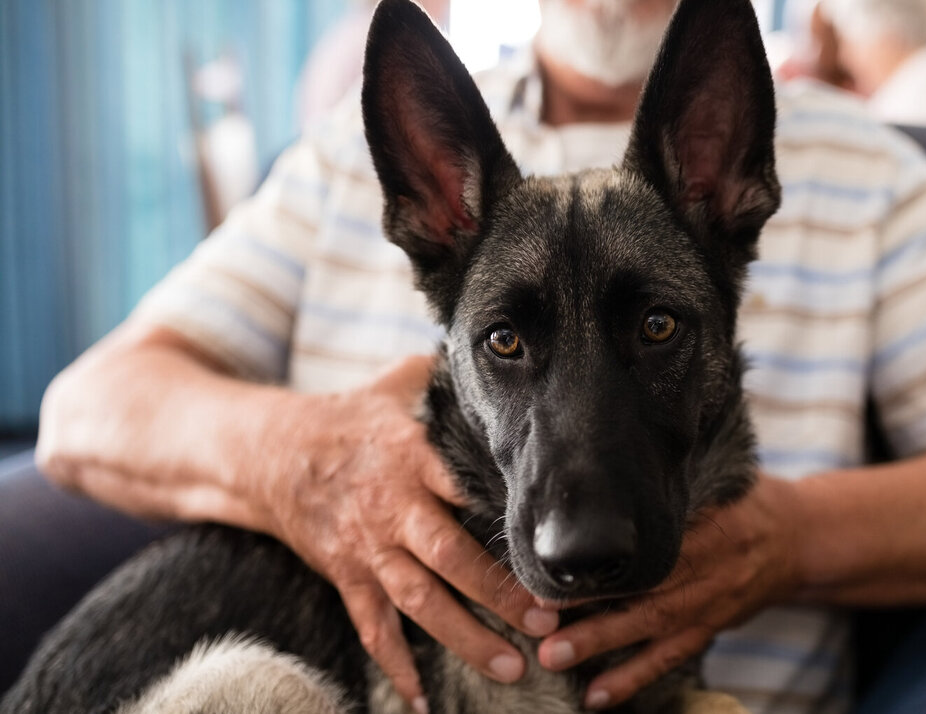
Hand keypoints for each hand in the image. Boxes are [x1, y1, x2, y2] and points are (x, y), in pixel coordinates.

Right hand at [252, 355, 560, 709]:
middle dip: (499, 594)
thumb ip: (449, 379)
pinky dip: (394, 665)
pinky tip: (420, 699)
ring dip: (464, 638)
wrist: (266, 452)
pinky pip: (371, 627)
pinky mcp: (346, 575)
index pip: (465, 488)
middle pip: (450, 556)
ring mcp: (366, 547)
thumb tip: (506, 354)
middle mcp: (391, 506)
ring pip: (418, 602)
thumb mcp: (398, 385)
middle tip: (547, 624)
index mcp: (412, 456)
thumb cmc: (350, 416)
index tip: (551, 544)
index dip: (506, 518)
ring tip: (510, 667)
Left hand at [536, 474, 804, 708]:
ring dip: (603, 648)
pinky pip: (670, 658)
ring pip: (654, 629)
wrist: (800, 538)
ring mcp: (713, 603)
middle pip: (649, 592)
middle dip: (594, 612)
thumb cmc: (746, 499)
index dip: (609, 559)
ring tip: (555, 659)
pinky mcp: (711, 628)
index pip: (657, 543)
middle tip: (542, 625)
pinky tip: (596, 696)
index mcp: (714, 524)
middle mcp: (713, 567)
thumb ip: (675, 484)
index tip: (558, 564)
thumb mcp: (719, 477)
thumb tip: (606, 468)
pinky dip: (633, 678)